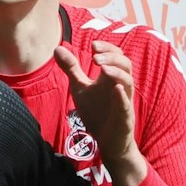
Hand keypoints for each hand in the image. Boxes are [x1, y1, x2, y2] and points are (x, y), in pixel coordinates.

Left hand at [57, 40, 144, 185]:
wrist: (107, 140)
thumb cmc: (96, 111)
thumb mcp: (80, 87)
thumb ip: (71, 69)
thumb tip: (57, 48)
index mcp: (110, 77)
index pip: (115, 55)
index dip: (107, 48)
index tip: (93, 45)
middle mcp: (120, 85)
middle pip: (125, 64)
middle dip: (111, 57)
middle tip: (95, 56)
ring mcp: (124, 100)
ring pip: (128, 81)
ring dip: (116, 72)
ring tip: (101, 67)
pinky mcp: (124, 116)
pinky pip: (126, 104)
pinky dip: (121, 96)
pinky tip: (115, 89)